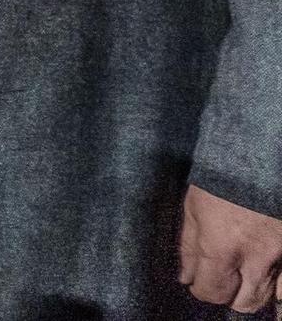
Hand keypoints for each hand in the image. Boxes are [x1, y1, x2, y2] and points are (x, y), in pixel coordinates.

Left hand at [181, 184, 281, 312]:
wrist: (259, 155)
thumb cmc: (221, 177)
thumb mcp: (194, 208)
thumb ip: (189, 247)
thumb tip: (186, 277)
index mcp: (221, 247)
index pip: (212, 291)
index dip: (201, 289)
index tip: (198, 282)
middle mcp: (255, 258)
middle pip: (244, 302)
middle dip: (229, 295)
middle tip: (223, 280)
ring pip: (270, 298)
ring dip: (254, 292)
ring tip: (244, 276)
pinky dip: (279, 288)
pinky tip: (269, 278)